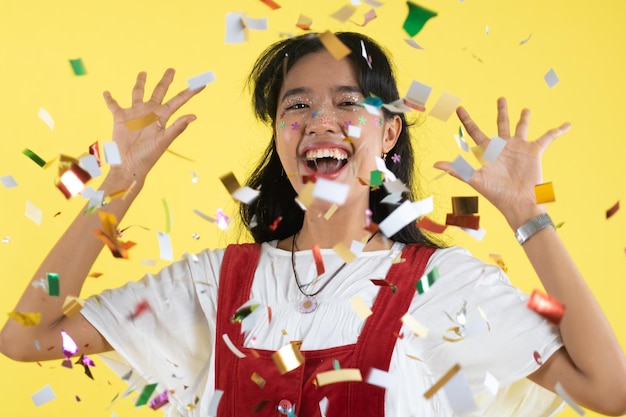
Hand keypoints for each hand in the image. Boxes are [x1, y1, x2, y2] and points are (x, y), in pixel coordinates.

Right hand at [103, 68, 203, 184]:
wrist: (129, 165)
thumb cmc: (148, 156)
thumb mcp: (164, 141)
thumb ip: (177, 128)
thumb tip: (193, 116)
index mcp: (162, 117)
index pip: (179, 100)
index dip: (190, 92)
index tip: (201, 83)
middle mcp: (150, 113)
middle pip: (160, 91)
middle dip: (166, 80)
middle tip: (172, 69)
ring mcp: (135, 114)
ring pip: (138, 93)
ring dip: (140, 83)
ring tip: (143, 73)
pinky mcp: (120, 118)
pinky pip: (114, 105)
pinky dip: (109, 99)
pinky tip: (106, 93)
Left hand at [434, 97, 570, 228]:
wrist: (518, 202)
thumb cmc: (496, 193)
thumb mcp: (474, 179)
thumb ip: (456, 169)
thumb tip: (434, 165)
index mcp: (487, 151)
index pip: (474, 131)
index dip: (467, 120)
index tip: (459, 108)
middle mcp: (503, 147)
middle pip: (501, 124)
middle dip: (501, 112)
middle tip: (501, 98)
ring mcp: (519, 148)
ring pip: (522, 128)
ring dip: (524, 118)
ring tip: (526, 109)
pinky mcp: (535, 151)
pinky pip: (548, 137)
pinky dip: (558, 130)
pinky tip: (567, 124)